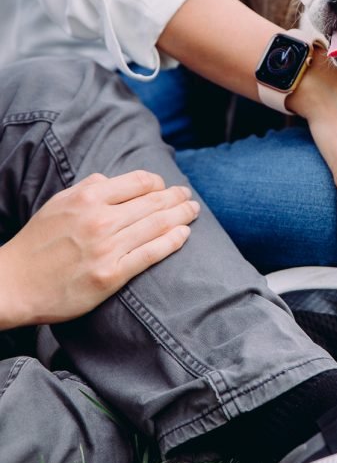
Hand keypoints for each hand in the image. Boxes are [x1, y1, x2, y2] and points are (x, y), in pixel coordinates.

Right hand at [0, 171, 199, 328]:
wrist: (14, 284)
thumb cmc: (37, 242)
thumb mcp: (58, 203)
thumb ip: (88, 187)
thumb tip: (112, 178)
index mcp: (88, 196)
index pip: (139, 182)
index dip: (158, 184)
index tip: (165, 188)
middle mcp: (100, 219)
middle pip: (153, 202)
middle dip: (177, 198)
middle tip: (189, 198)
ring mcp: (107, 247)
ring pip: (157, 225)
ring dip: (181, 216)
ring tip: (193, 212)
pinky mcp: (110, 275)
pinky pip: (150, 254)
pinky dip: (172, 241)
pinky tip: (184, 235)